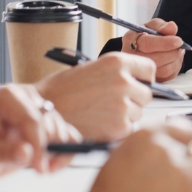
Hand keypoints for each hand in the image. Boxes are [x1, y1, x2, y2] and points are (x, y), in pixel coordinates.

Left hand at [0, 84, 80, 182]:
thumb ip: (5, 153)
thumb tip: (27, 153)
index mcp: (8, 97)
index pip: (32, 119)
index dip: (39, 145)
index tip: (40, 169)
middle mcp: (28, 99)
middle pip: (50, 123)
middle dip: (47, 150)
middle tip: (40, 171)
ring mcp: (41, 109)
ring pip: (61, 130)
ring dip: (58, 152)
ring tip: (43, 170)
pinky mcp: (50, 122)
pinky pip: (69, 135)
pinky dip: (68, 151)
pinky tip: (56, 165)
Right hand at [37, 53, 154, 140]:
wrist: (42, 112)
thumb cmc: (61, 91)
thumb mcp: (92, 68)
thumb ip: (117, 73)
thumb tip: (136, 81)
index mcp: (116, 62)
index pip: (149, 69)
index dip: (143, 79)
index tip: (138, 84)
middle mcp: (123, 81)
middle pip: (146, 94)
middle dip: (134, 100)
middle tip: (115, 104)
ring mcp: (123, 104)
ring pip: (139, 112)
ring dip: (127, 115)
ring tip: (101, 114)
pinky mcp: (120, 127)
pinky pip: (130, 128)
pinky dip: (119, 130)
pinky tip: (100, 124)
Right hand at [120, 19, 184, 81]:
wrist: (141, 48)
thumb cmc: (146, 35)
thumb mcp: (152, 26)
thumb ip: (161, 25)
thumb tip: (171, 27)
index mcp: (130, 40)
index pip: (147, 44)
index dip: (165, 43)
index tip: (178, 41)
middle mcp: (131, 58)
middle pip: (156, 59)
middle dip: (172, 52)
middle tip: (179, 46)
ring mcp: (138, 72)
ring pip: (163, 70)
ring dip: (175, 60)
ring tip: (177, 51)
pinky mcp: (148, 80)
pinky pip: (167, 77)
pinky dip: (175, 67)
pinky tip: (173, 59)